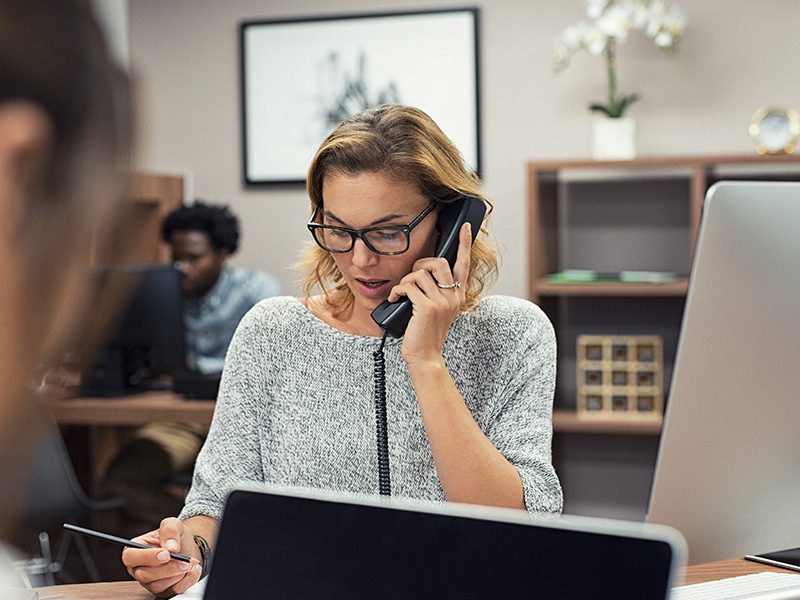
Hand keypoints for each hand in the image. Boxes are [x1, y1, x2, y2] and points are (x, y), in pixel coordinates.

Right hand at [122, 517, 201, 597]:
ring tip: (189, 563)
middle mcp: (139, 568)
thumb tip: (170, 547)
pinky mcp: (163, 591)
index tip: (166, 554)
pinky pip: (173, 591)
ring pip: (158, 585)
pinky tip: (192, 570)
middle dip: (167, 568)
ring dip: (178, 574)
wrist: (189, 548)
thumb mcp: (173, 524)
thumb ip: (169, 530)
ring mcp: (150, 582)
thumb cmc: (176, 537)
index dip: (146, 557)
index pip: (130, 557)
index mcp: (135, 549)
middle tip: (183, 560)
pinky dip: (187, 580)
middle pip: (144, 575)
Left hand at [388, 222, 471, 365]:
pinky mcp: (427, 307)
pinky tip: (394, 300)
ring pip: (419, 274)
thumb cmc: (426, 334)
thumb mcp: (438, 311)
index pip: (464, 265)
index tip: (465, 228)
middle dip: (420, 264)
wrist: (425, 357)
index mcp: (458, 296)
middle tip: (412, 277)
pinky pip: (408, 286)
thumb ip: (437, 292)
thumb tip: (422, 273)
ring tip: (401, 294)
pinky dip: (396, 291)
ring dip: (405, 281)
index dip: (464, 244)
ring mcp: (441, 302)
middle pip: (438, 262)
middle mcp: (453, 297)